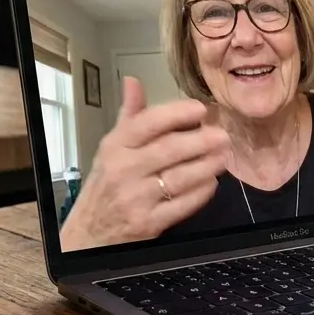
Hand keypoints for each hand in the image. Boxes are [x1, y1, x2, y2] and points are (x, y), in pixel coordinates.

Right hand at [58, 76, 230, 251]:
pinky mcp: (149, 223)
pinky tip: (212, 183)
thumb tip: (133, 81)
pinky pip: (182, 205)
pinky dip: (201, 193)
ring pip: (180, 178)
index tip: (200, 109)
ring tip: (224, 156)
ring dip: (207, 166)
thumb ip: (129, 116)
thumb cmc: (105, 186)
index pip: (147, 123)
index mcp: (115, 147)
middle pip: (169, 150)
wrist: (89, 233)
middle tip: (223, 134)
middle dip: (201, 141)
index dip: (176, 114)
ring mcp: (136, 199)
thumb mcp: (110, 149)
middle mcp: (124, 170)